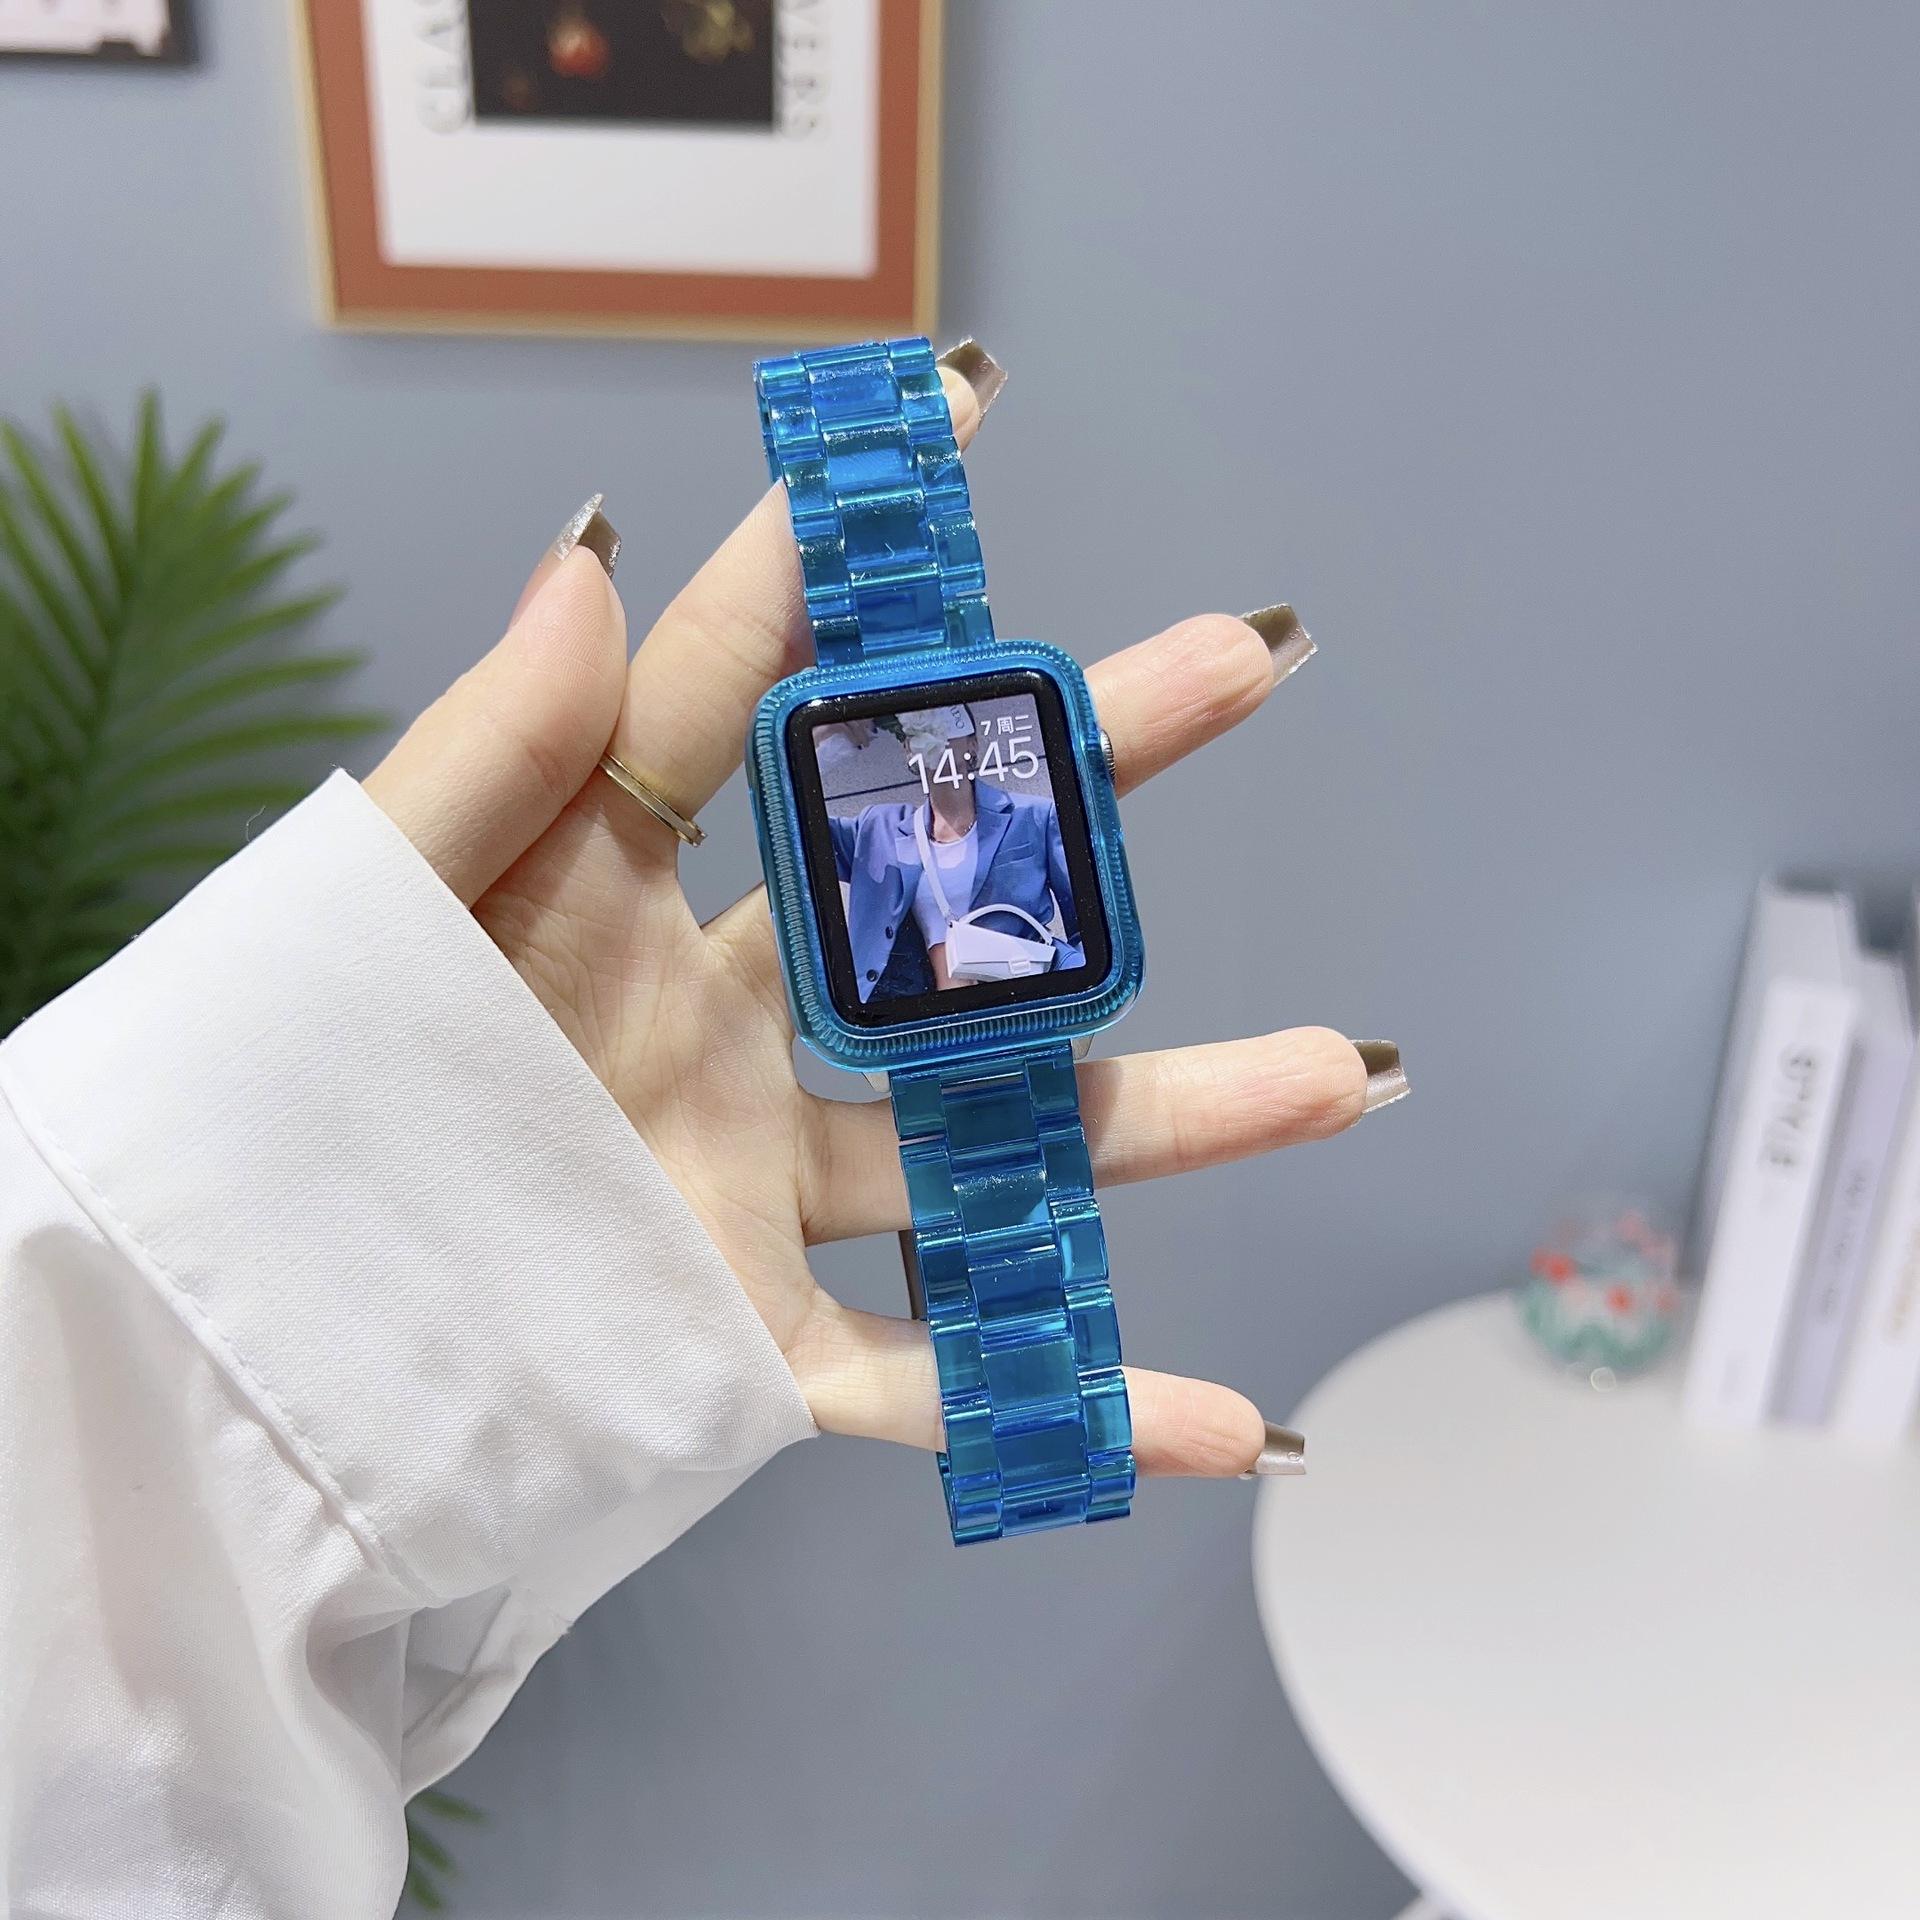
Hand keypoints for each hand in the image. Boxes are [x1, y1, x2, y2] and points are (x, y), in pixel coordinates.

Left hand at [365, 363, 1388, 1475]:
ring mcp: (752, 1186)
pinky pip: (931, 1382)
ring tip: (1341, 1073)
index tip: (949, 416)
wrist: (238, 1329)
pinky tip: (1224, 1422)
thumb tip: (598, 550)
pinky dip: (1073, 1407)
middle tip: (1241, 667)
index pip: (746, 697)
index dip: (839, 561)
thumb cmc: (291, 1088)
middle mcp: (719, 1025)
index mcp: (609, 893)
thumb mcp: (376, 902)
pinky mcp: (746, 1340)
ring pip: (997, 1149)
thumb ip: (489, 745)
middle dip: (1098, 788)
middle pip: (944, 901)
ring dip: (1175, 1118)